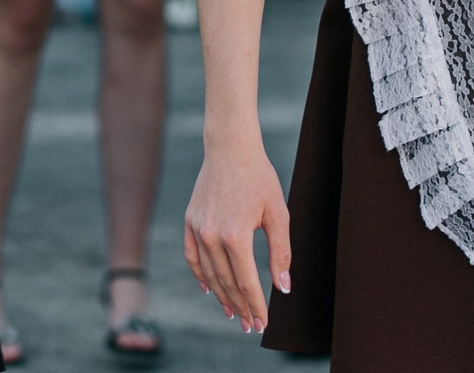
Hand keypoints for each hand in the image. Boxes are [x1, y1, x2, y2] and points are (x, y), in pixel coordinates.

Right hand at [184, 142, 290, 331]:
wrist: (230, 148)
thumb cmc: (259, 178)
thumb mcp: (278, 213)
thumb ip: (281, 253)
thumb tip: (283, 287)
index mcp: (236, 236)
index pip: (247, 282)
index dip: (257, 306)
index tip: (263, 323)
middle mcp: (212, 236)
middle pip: (227, 283)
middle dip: (241, 307)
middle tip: (250, 325)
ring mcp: (197, 228)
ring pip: (209, 274)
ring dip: (221, 296)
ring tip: (232, 313)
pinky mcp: (189, 221)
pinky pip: (192, 256)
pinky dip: (200, 275)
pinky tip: (208, 289)